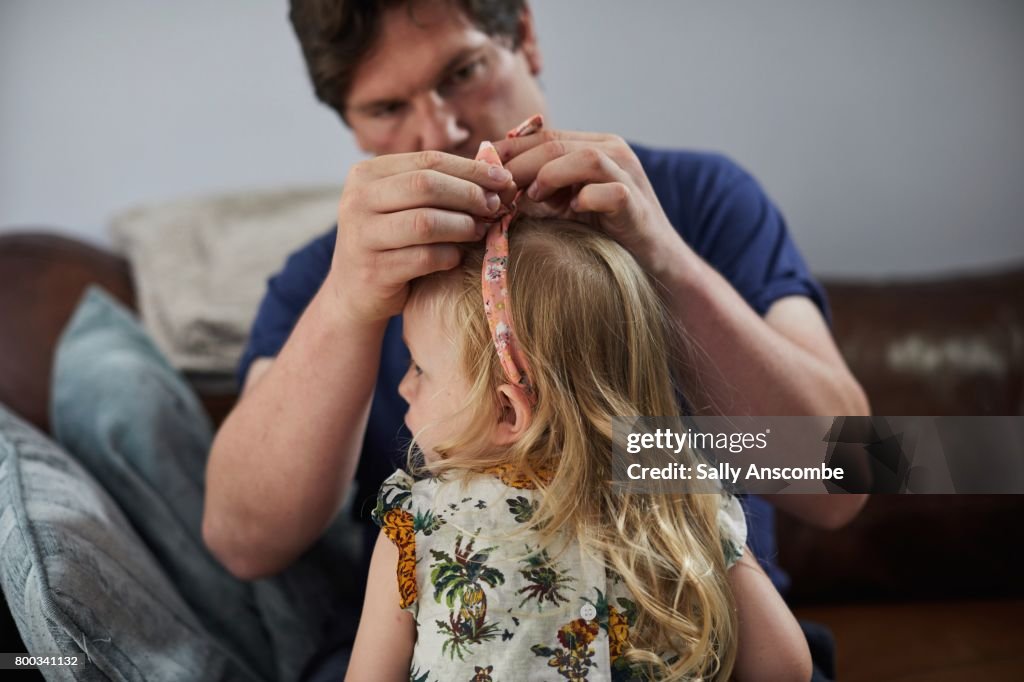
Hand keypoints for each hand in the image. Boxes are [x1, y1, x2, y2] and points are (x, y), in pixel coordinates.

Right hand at [329, 151, 515, 322]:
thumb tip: (496, 172)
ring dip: (462, 226)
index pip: (428, 160)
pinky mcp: (373, 270)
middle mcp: (358, 200)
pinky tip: (458, 256)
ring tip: (480, 231)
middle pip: (426, 185)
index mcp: (367, 174)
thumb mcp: (403, 206)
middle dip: (469, 195)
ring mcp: (362, 236)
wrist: (355, 293)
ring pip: (426, 222)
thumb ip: (438, 185)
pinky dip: (449, 255)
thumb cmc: (392, 242)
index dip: (471, 169)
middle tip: (494, 207)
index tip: (502, 180)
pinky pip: (424, 258)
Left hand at [492, 129, 687, 278]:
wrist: (655, 263)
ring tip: (531, 198)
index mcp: (593, 146)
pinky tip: (571, 212)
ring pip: (583, 158)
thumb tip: (492, 192)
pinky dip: (585, 199)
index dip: (506, 151)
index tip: (478, 172)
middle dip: (518, 165)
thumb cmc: (606, 235)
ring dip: (549, 176)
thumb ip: (538, 192)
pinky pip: (609, 191)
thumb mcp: (565, 206)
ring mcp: (628, 175)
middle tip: (496, 191)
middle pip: (555, 144)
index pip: (541, 136)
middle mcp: (613, 151)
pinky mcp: (637, 202)